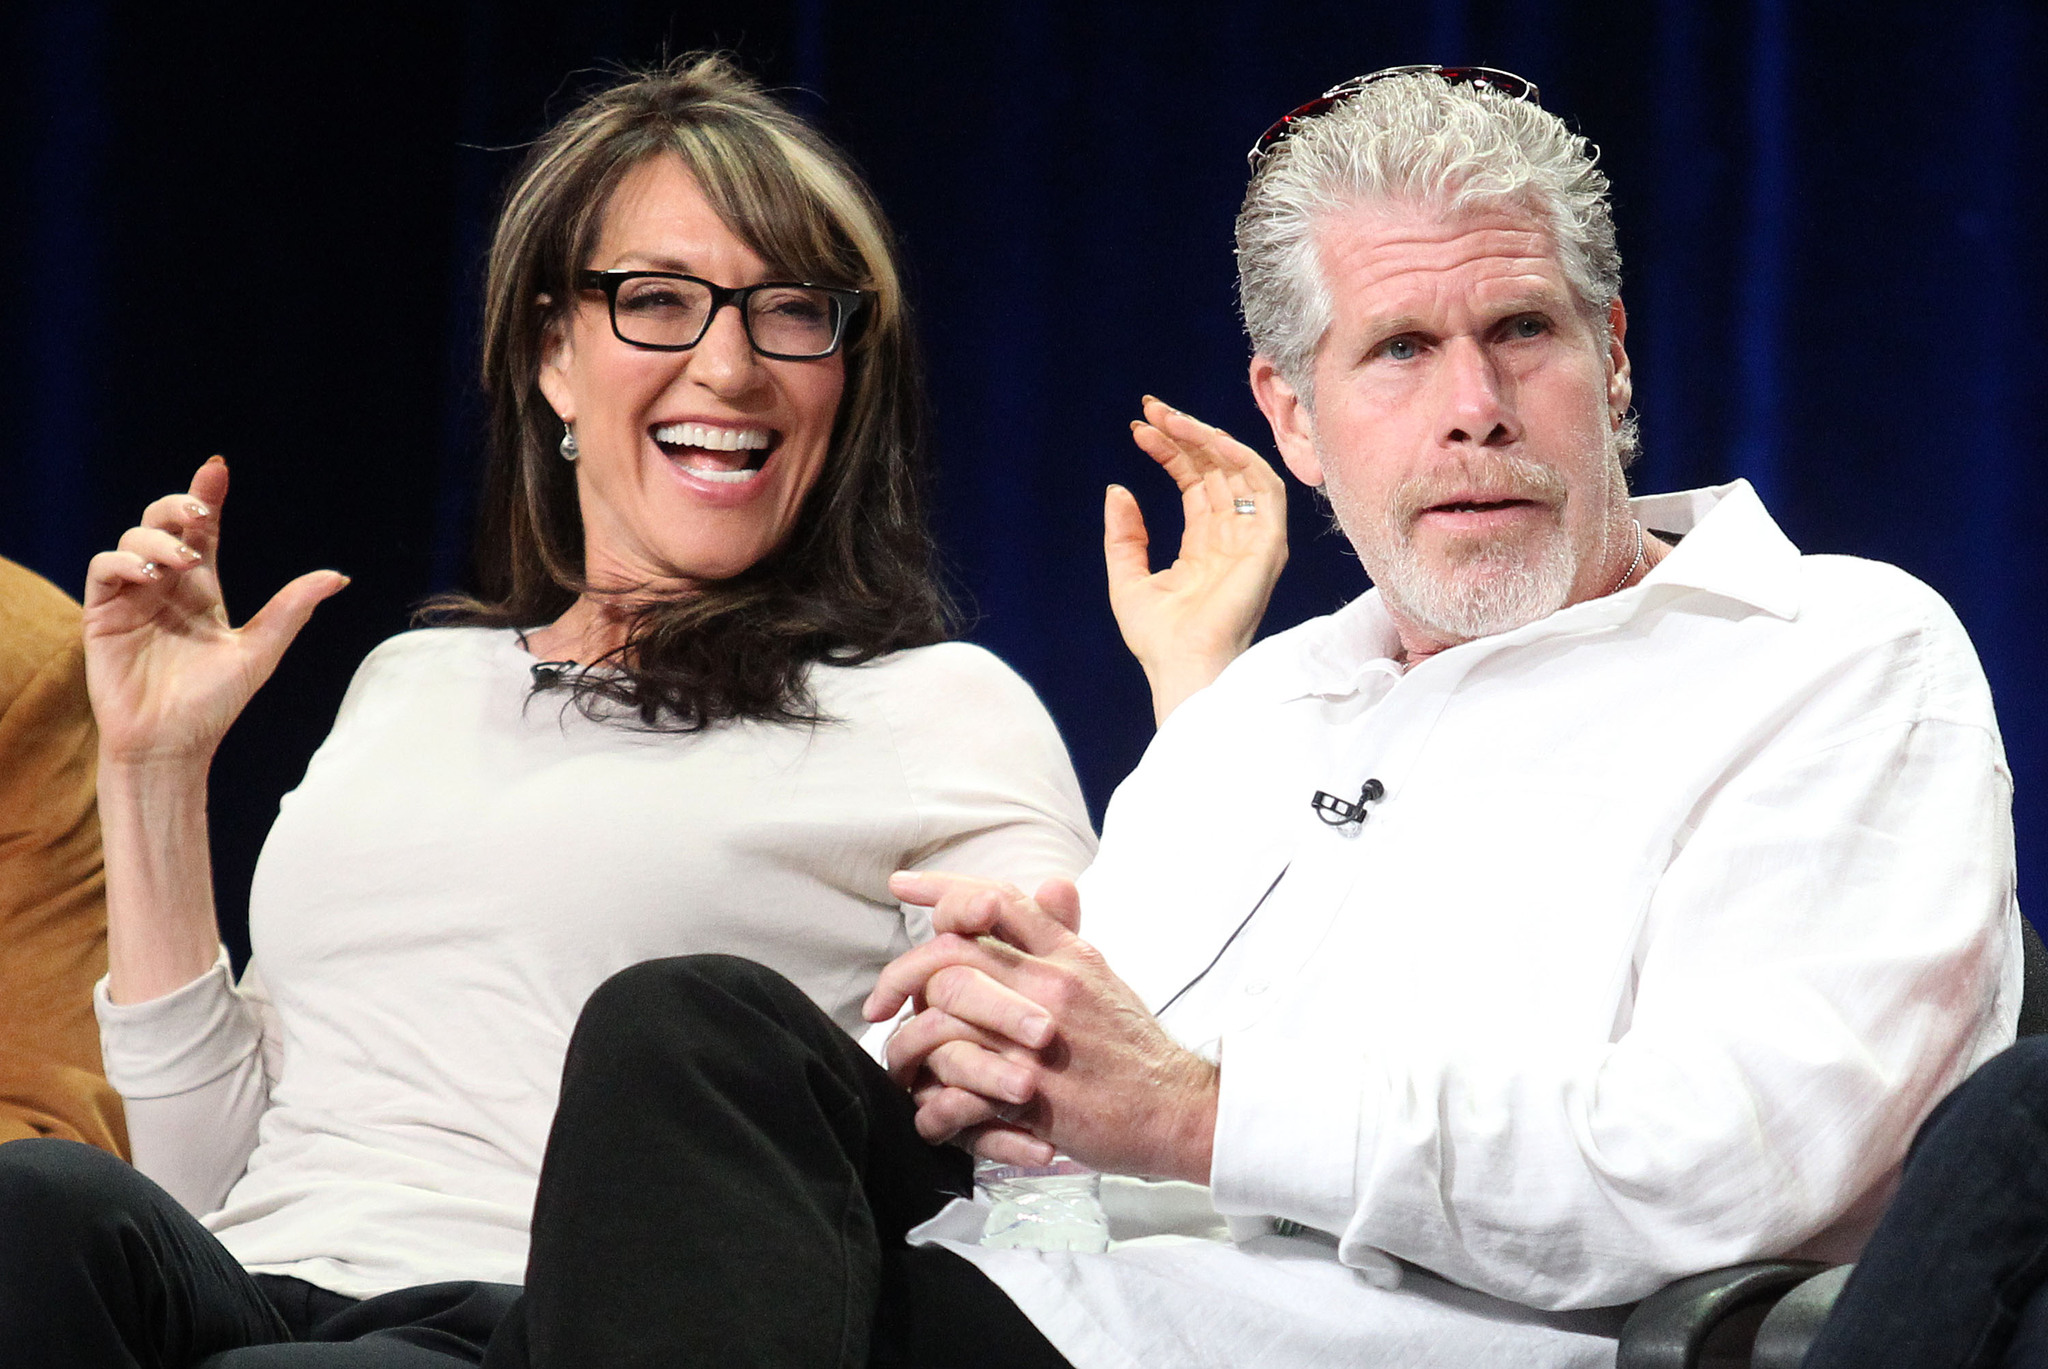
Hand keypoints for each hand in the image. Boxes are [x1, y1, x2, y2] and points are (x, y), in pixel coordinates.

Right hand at [84, 457, 347, 766]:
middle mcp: (167, 587)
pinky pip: (103, 569)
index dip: (206, 497)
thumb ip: (292, 609)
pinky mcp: (103, 614)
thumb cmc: (214, 704)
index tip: (217, 468)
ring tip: (181, 561)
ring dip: (157, 539)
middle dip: (180, 507)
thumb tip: (338, 576)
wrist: (172, 745)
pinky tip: (150, 574)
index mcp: (203, 590)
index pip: (204, 533)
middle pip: (164, 523)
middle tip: (203, 515)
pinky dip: (123, 561)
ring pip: (134, 539)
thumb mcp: (260, 650)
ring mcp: (133, 598)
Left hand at [867, 872, 1218, 1180]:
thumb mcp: (1103, 975)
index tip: (903, 885)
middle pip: (953, 955)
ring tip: (901, 1061)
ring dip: (910, 1044)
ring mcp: (1038, 1042)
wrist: (1176, 1109)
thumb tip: (1048, 885)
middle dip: (901, 975)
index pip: (996, 901)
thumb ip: (1065, 934)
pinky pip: (958, 1094)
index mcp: (1067, 955)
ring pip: (944, 1021)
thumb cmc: (1134, 1045)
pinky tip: (928, 1111)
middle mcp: (1051, 987)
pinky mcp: (1032, 1097)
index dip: (943, 888)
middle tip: (879, 1000)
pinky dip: (934, 1105)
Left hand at [1106, 395, 1287, 723]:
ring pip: (1238, 470)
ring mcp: (1253, 539)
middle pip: (1214, 470)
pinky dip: (1240, 457)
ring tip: (1171, 417)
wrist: (1181, 665)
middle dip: (1185, 435)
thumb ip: (1124, 535)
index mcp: (1205, 547)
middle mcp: (1233, 538)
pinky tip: (1208, 439)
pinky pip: (1264, 487)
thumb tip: (1118, 490)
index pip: (1193, 483)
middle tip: (1151, 409)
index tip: (1138, 430)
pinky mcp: (1269, 544)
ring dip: (1208, 438)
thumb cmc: (1158, 638)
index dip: (1169, 452)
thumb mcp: (1127, 578)